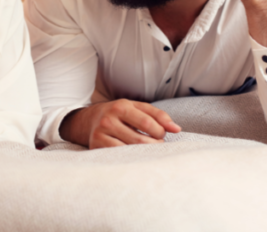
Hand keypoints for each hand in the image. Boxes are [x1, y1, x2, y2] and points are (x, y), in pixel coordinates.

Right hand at [61, 99, 180, 148]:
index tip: (161, 134)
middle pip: (140, 140)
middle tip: (156, 144)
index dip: (160, 132)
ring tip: (147, 149)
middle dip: (154, 145)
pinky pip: (119, 158)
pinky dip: (131, 158)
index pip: (148, 123)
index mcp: (121, 107)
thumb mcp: (137, 108)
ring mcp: (101, 134)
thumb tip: (177, 129)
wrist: (89, 120)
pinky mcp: (96, 147)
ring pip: (130, 151)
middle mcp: (108, 120)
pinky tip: (135, 156)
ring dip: (145, 154)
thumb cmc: (120, 114)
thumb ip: (158, 116)